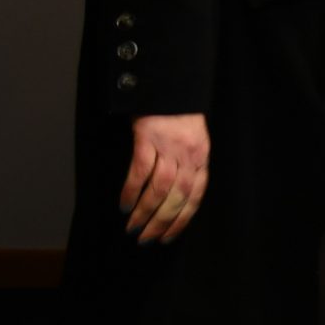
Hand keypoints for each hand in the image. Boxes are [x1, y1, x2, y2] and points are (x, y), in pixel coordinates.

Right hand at [120, 112, 209, 243]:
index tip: (168, 237)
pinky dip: (131, 191)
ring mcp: (169, 147)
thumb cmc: (178, 118)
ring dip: (144, 212)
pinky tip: (124, 205)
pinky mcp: (148, 138)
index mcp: (201, 158)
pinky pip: (140, 172)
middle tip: (146, 239)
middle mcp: (189, 155)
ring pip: (159, 189)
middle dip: (161, 222)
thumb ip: (187, 167)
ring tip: (132, 228)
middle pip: (177, 197)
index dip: (182, 219)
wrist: (169, 85)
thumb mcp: (191, 142)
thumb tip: (174, 199)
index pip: (195, 196)